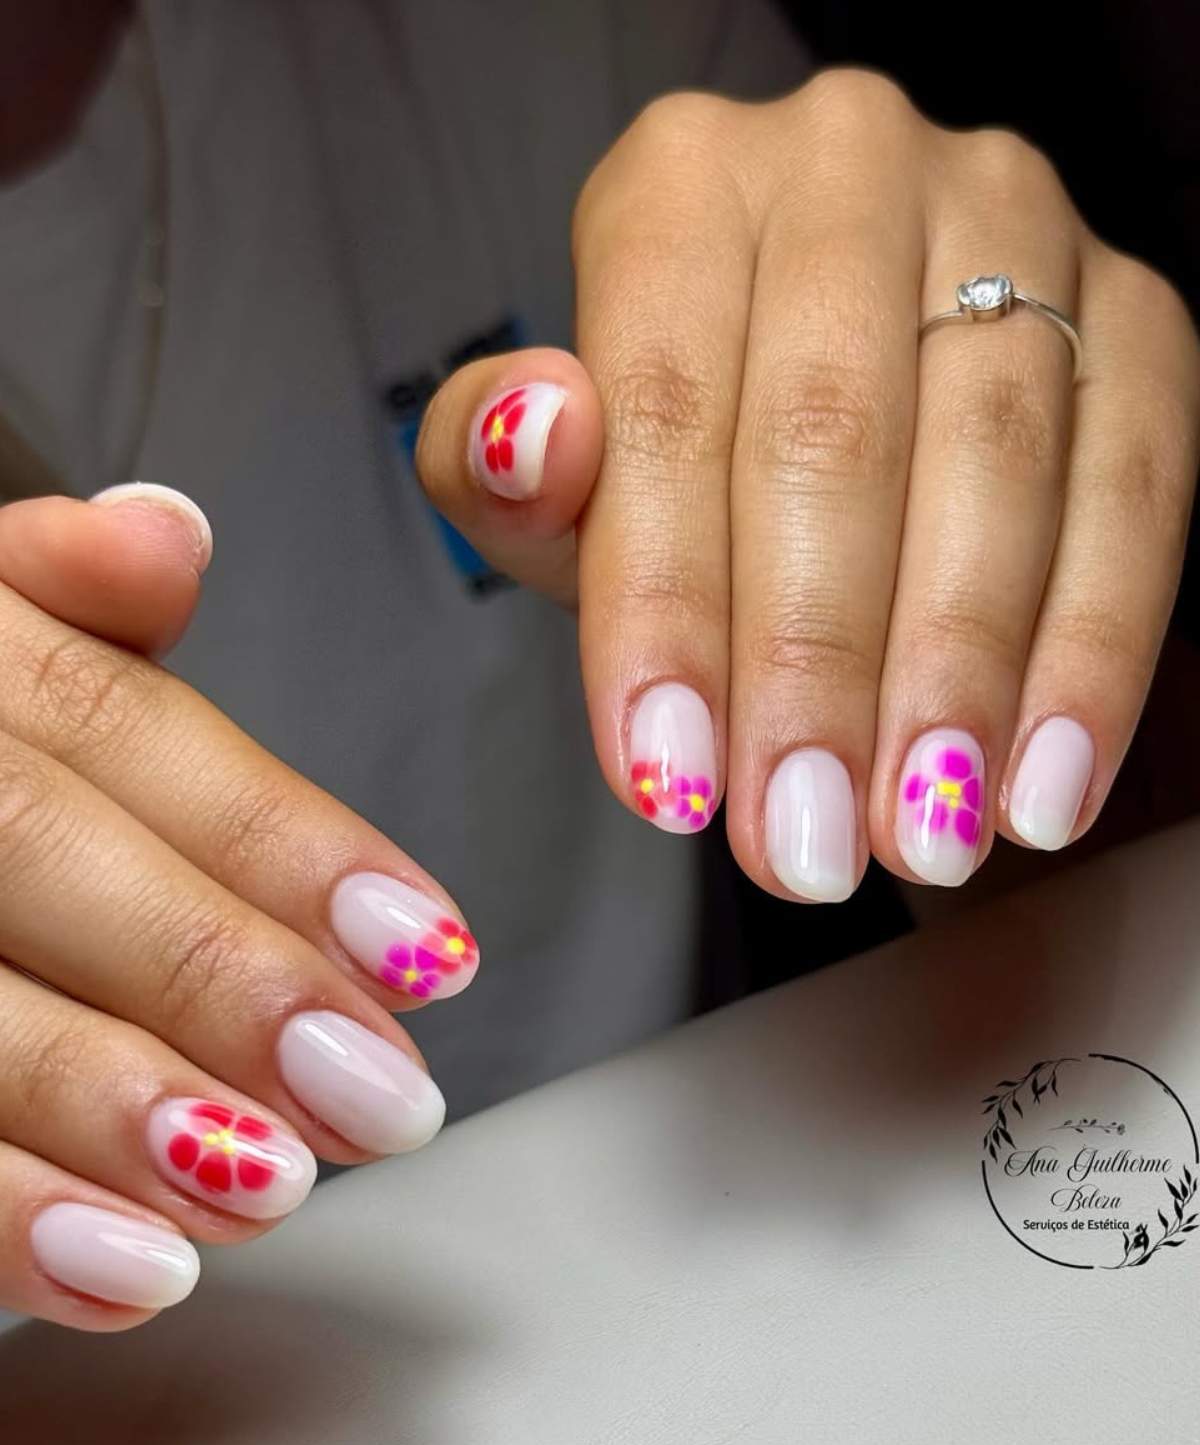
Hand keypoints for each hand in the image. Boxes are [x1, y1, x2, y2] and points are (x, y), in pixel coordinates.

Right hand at [0, 488, 477, 1331]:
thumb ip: (59, 613)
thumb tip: (167, 536)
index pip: (110, 719)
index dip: (278, 836)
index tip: (427, 948)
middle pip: (24, 839)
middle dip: (214, 971)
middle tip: (375, 1094)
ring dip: (106, 1103)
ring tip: (265, 1189)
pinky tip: (122, 1271)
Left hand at [418, 70, 1199, 896]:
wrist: (817, 391)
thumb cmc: (671, 455)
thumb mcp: (550, 473)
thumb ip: (493, 469)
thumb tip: (530, 437)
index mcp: (682, 184)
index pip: (662, 405)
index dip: (665, 606)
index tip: (669, 776)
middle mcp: (851, 166)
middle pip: (834, 432)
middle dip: (816, 668)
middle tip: (802, 840)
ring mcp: (1012, 220)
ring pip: (994, 456)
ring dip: (958, 676)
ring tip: (919, 837)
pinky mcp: (1134, 309)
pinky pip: (1135, 480)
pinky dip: (1092, 651)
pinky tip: (1040, 786)